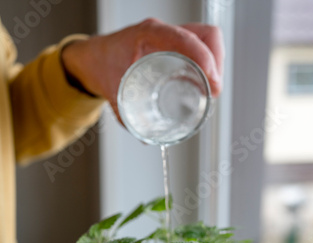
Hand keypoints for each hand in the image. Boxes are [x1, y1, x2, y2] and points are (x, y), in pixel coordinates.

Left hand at [61, 18, 223, 119]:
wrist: (95, 58)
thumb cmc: (103, 67)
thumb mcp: (115, 93)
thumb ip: (130, 116)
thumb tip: (148, 139)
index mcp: (149, 35)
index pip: (186, 38)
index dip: (204, 59)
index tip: (212, 83)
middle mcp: (164, 32)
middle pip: (206, 36)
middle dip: (217, 63)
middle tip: (214, 92)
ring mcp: (172, 37)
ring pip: (207, 41)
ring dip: (215, 64)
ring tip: (212, 90)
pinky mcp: (176, 46)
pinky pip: (201, 48)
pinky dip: (208, 65)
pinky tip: (205, 85)